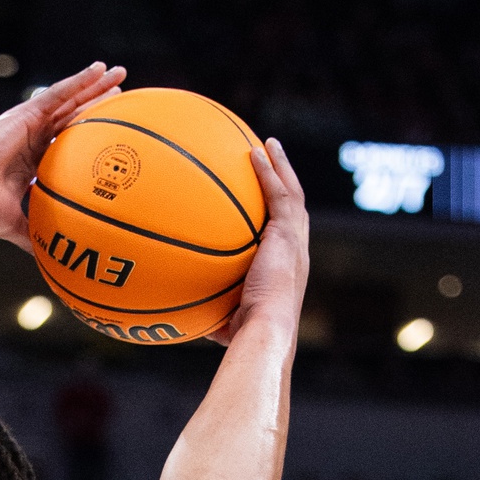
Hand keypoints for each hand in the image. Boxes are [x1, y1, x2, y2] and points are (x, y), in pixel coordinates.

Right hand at [0, 63, 125, 252]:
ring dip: (95, 85)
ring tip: (119, 73)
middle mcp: (35, 135)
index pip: (69, 140)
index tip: (113, 131)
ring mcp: (31, 122)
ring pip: (70, 99)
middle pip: (74, 114)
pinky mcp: (26, 111)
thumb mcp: (16, 224)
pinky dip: (79, 80)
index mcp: (34, 157)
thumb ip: (35, 235)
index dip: (90, 132)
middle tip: (125, 94)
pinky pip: (58, 92)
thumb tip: (50, 263)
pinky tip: (98, 69)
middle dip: (98, 102)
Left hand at [207, 138, 307, 345]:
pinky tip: (256, 152)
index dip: (278, 217)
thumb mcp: (224, 320)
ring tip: (267, 145)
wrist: (265, 329)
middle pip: (294, 208)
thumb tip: (181, 316)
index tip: (265, 203)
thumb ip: (209, 310)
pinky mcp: (288, 234)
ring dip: (280, 167)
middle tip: (271, 161)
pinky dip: (269, 171)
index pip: (285, 235)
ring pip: (292, 193)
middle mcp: (297, 251)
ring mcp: (295, 241)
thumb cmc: (244, 335)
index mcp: (286, 268)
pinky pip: (279, 194)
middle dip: (284, 182)